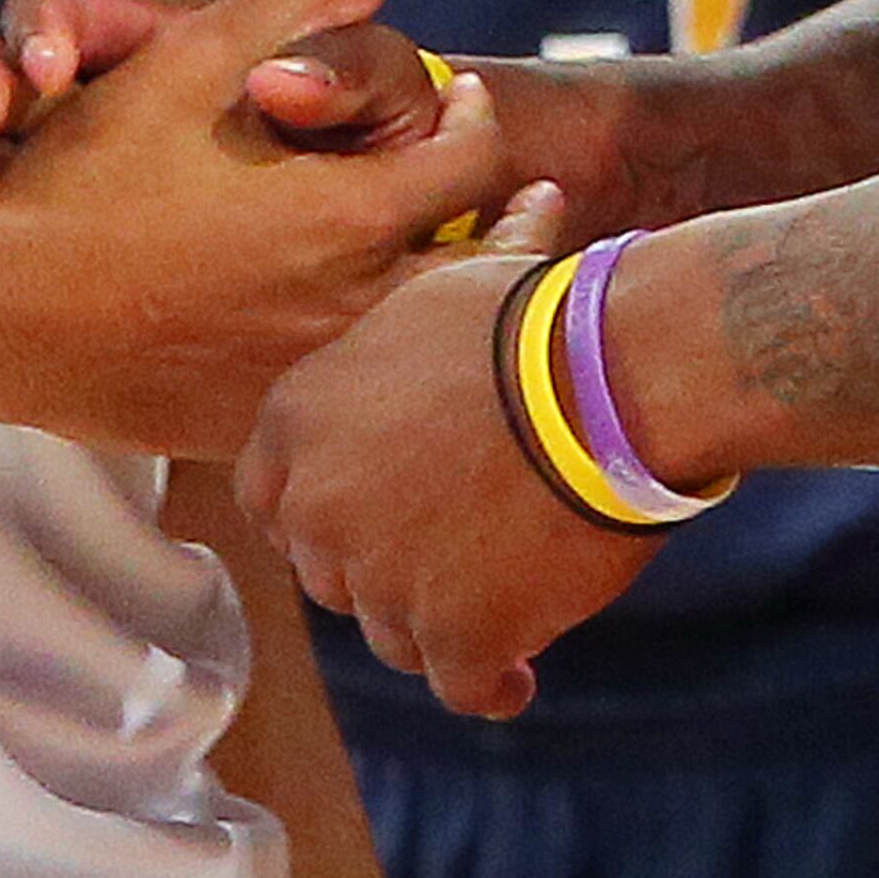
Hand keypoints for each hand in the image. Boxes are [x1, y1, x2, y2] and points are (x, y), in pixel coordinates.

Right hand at [0, 0, 517, 453]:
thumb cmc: (82, 171)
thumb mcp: (185, 58)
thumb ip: (292, 0)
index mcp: (344, 218)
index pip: (467, 168)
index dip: (477, 123)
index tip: (468, 104)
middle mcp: (339, 309)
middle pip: (476, 273)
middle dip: (509, 226)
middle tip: (527, 199)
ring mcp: (298, 379)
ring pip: (418, 346)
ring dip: (447, 298)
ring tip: (460, 262)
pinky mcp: (248, 426)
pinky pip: (343, 401)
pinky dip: (372, 365)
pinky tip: (364, 335)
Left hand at [239, 238, 663, 718]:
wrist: (610, 376)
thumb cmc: (538, 316)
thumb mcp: (450, 288)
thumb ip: (430, 298)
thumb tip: (528, 194)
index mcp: (299, 417)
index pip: (268, 496)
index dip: (320, 506)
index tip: (373, 504)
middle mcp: (318, 505)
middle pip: (332, 572)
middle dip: (385, 563)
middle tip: (455, 537)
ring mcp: (380, 579)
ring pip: (395, 631)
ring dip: (441, 617)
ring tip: (504, 582)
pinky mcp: (451, 635)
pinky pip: (458, 683)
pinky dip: (489, 680)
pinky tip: (517, 671)